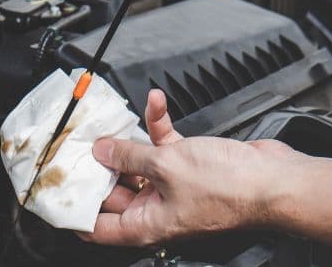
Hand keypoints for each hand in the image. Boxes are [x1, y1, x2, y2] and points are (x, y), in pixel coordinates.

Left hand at [80, 89, 303, 245]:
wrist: (274, 179)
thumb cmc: (230, 189)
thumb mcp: (166, 166)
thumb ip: (129, 156)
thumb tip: (102, 151)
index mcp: (147, 224)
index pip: (98, 227)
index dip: (75, 212)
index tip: (56, 193)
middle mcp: (157, 208)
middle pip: (114, 189)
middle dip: (98, 165)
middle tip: (79, 143)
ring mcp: (173, 186)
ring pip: (138, 163)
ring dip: (128, 140)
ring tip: (111, 120)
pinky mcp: (190, 165)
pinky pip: (164, 145)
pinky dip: (158, 125)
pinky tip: (156, 104)